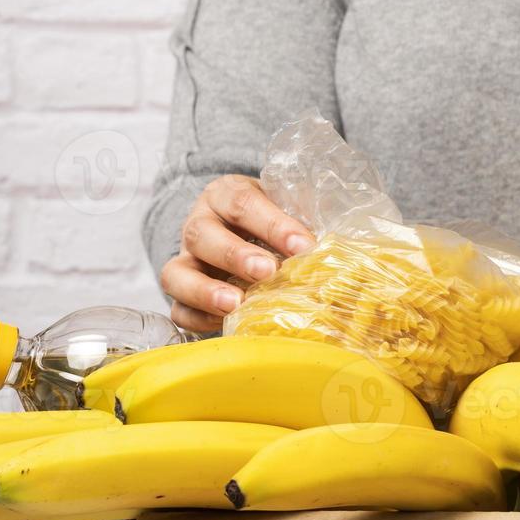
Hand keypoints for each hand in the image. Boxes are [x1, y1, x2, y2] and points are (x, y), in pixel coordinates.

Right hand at [161, 175, 315, 331]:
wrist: (246, 235)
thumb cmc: (276, 222)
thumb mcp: (290, 208)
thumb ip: (309, 219)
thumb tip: (342, 248)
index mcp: (226, 195)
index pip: (243, 202)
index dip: (273, 224)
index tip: (304, 245)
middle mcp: (199, 225)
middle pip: (202, 235)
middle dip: (236, 255)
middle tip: (268, 272)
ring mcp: (186, 261)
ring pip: (176, 274)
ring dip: (206, 290)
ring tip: (236, 304)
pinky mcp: (183, 295)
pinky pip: (179, 310)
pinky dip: (200, 318)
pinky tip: (228, 323)